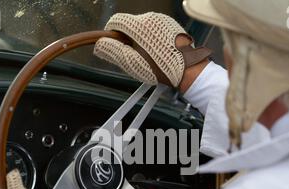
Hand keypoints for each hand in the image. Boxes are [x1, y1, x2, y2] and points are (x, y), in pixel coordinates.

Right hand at [94, 12, 211, 91]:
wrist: (189, 70)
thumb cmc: (162, 70)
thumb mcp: (133, 64)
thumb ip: (113, 52)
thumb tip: (99, 44)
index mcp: (140, 26)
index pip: (116, 21)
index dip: (110, 33)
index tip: (111, 43)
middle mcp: (151, 18)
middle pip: (129, 24)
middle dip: (126, 38)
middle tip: (132, 56)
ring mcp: (163, 20)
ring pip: (142, 26)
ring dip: (139, 38)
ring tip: (147, 56)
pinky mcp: (171, 25)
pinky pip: (155, 28)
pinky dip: (151, 37)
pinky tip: (157, 52)